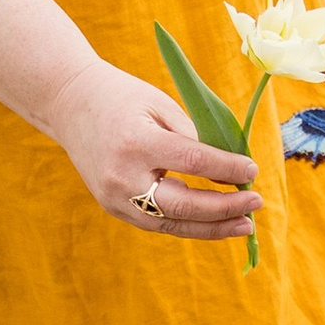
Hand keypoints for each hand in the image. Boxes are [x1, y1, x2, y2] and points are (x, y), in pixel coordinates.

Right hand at [44, 55, 262, 240]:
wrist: (68, 103)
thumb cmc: (121, 97)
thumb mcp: (160, 105)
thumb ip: (193, 137)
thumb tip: (230, 169)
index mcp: (137, 143)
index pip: (192, 161)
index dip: (226, 169)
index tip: (252, 170)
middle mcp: (122, 176)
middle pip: (183, 206)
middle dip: (224, 208)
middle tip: (256, 204)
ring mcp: (114, 198)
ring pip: (171, 224)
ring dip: (211, 228)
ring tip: (244, 225)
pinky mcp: (112, 207)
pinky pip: (157, 222)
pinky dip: (188, 224)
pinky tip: (215, 222)